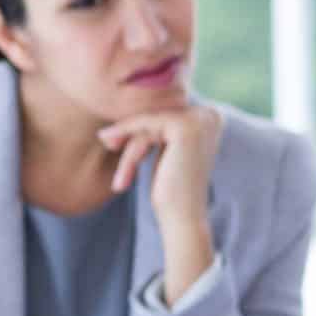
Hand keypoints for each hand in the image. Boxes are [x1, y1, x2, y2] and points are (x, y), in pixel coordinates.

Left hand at [100, 105, 221, 303]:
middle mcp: (210, 114)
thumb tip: (130, 97)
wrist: (184, 219)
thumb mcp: (165, 150)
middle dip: (129, 131)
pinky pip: (144, 126)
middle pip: (154, 113)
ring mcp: (200, 119)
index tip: (112, 139)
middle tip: (105, 141)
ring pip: (147, 121)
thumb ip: (158, 126)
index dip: (137, 125)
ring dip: (128, 145)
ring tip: (118, 170)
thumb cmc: (172, 190)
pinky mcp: (185, 128)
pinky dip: (131, 150)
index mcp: (210, 117)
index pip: (162, 111)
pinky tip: (123, 177)